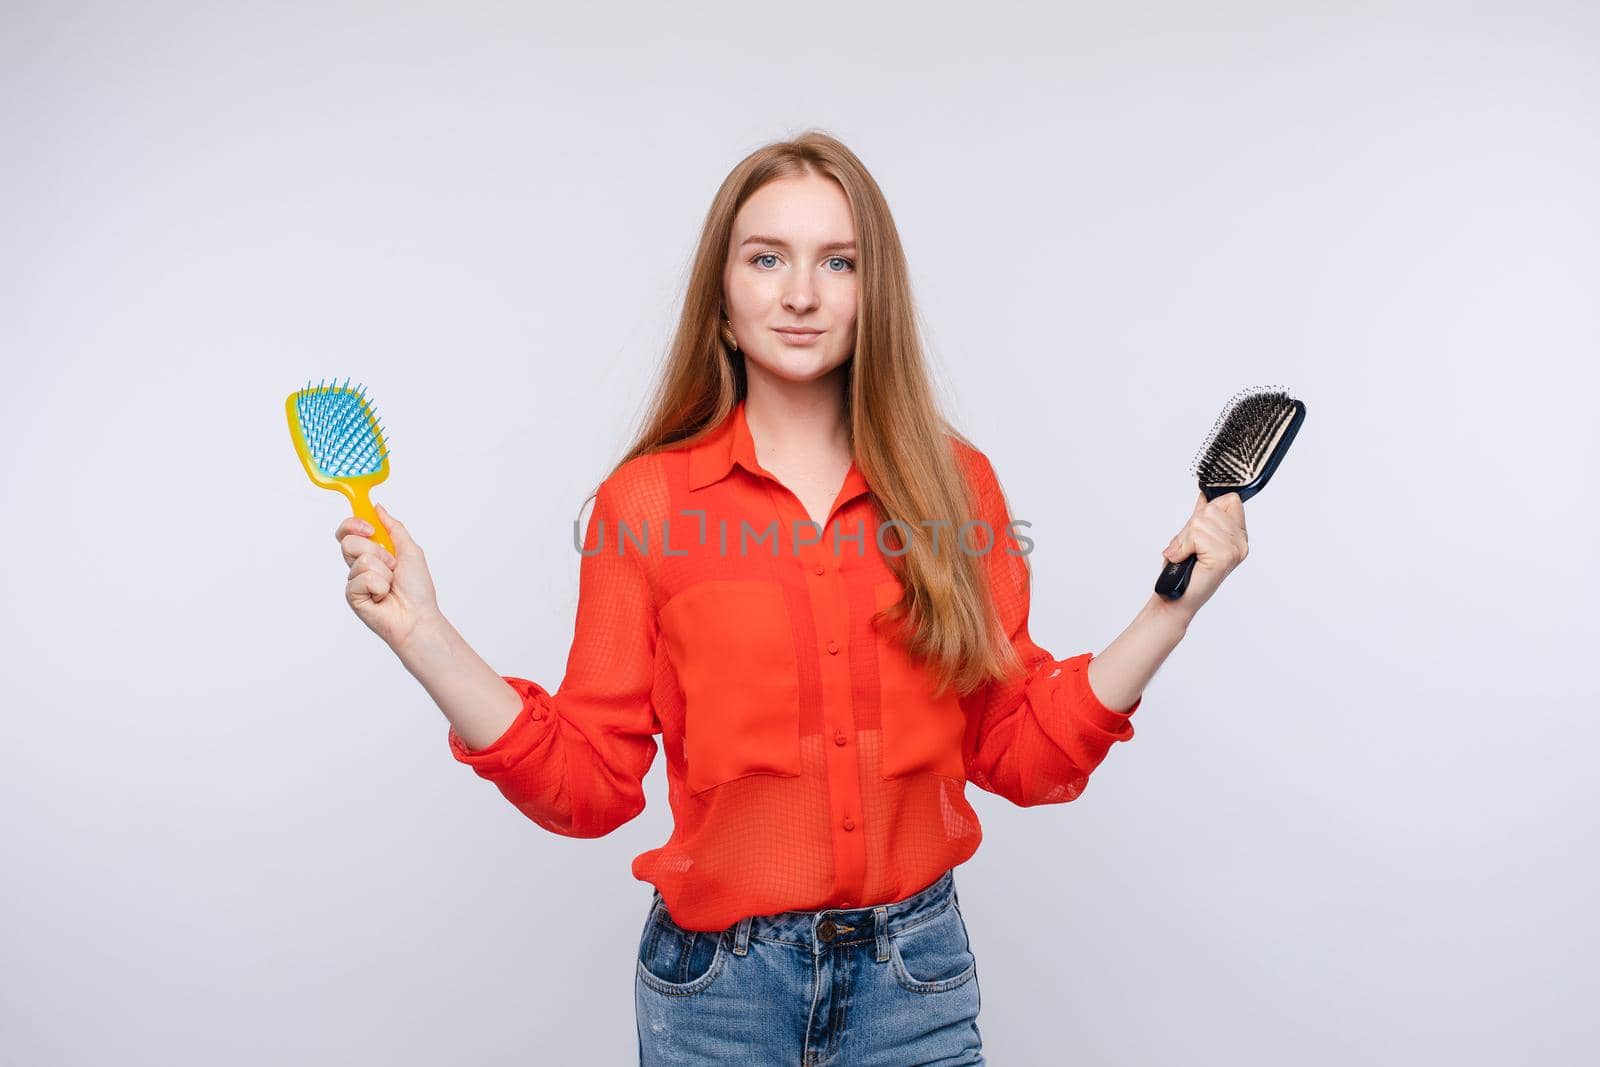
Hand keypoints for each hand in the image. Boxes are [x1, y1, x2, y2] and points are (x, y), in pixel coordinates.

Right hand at [335, 502, 442, 650]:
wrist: (417, 616)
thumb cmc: (417, 589)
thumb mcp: (410, 550)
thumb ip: (393, 527)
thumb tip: (378, 508)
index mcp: (372, 552)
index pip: (349, 530)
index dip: (353, 523)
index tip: (369, 528)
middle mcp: (360, 564)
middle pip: (348, 541)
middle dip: (375, 550)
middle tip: (391, 563)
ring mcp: (355, 580)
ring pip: (360, 559)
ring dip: (383, 570)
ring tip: (391, 584)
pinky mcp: (352, 595)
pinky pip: (361, 578)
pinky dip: (379, 585)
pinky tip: (383, 596)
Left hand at [1159, 490, 1248, 616]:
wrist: (1176, 597)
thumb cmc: (1184, 571)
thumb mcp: (1193, 537)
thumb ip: (1202, 518)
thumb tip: (1205, 496)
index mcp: (1238, 536)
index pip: (1231, 500)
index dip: (1209, 509)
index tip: (1198, 529)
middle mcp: (1240, 543)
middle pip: (1212, 509)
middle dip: (1192, 526)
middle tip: (1188, 547)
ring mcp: (1234, 550)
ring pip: (1201, 521)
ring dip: (1186, 539)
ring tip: (1187, 554)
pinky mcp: (1223, 558)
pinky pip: (1197, 536)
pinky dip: (1184, 546)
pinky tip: (1186, 559)